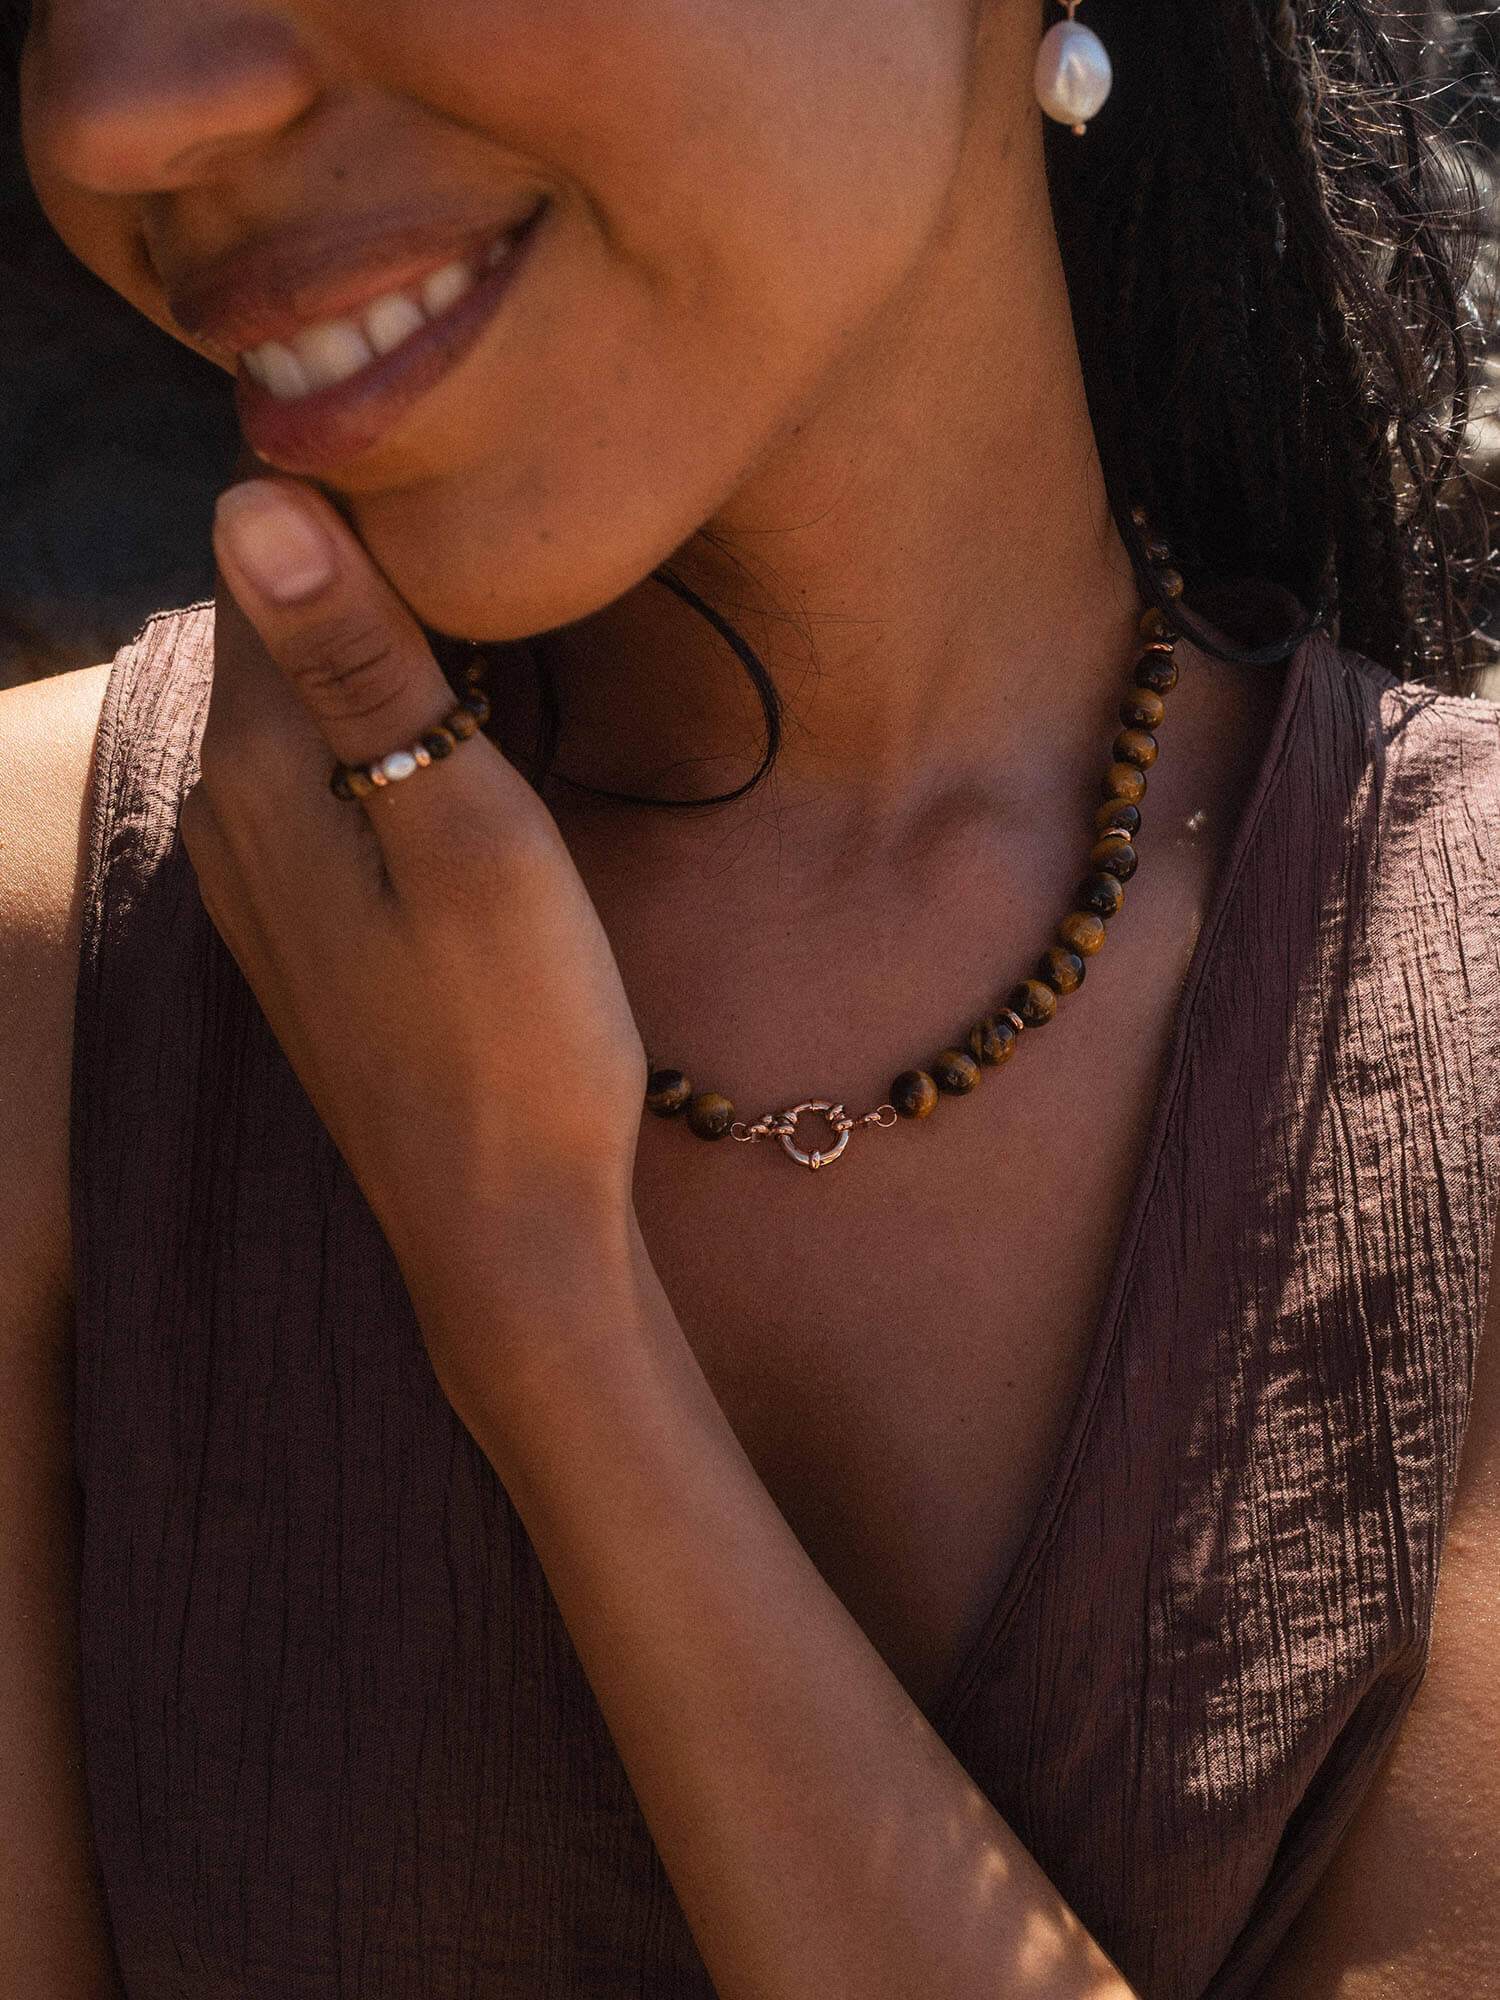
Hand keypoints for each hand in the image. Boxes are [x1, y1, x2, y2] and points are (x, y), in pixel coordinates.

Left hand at [182, 476, 648, 1407]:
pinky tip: (452, 739)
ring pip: (301, 704)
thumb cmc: (517, 1037)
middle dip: (365, 561)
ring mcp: (259, 881)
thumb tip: (251, 494)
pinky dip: (378, 730)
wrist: (505, 1233)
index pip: (266, 558)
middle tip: (486, 509)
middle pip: (277, 627)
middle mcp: (228, 814)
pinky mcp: (305, 930)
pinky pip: (321, 779)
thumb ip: (363, 669)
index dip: (354, 490)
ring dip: (378, 647)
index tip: (453, 448)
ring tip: (483, 607)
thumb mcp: (466, 834)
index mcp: (261, 771)